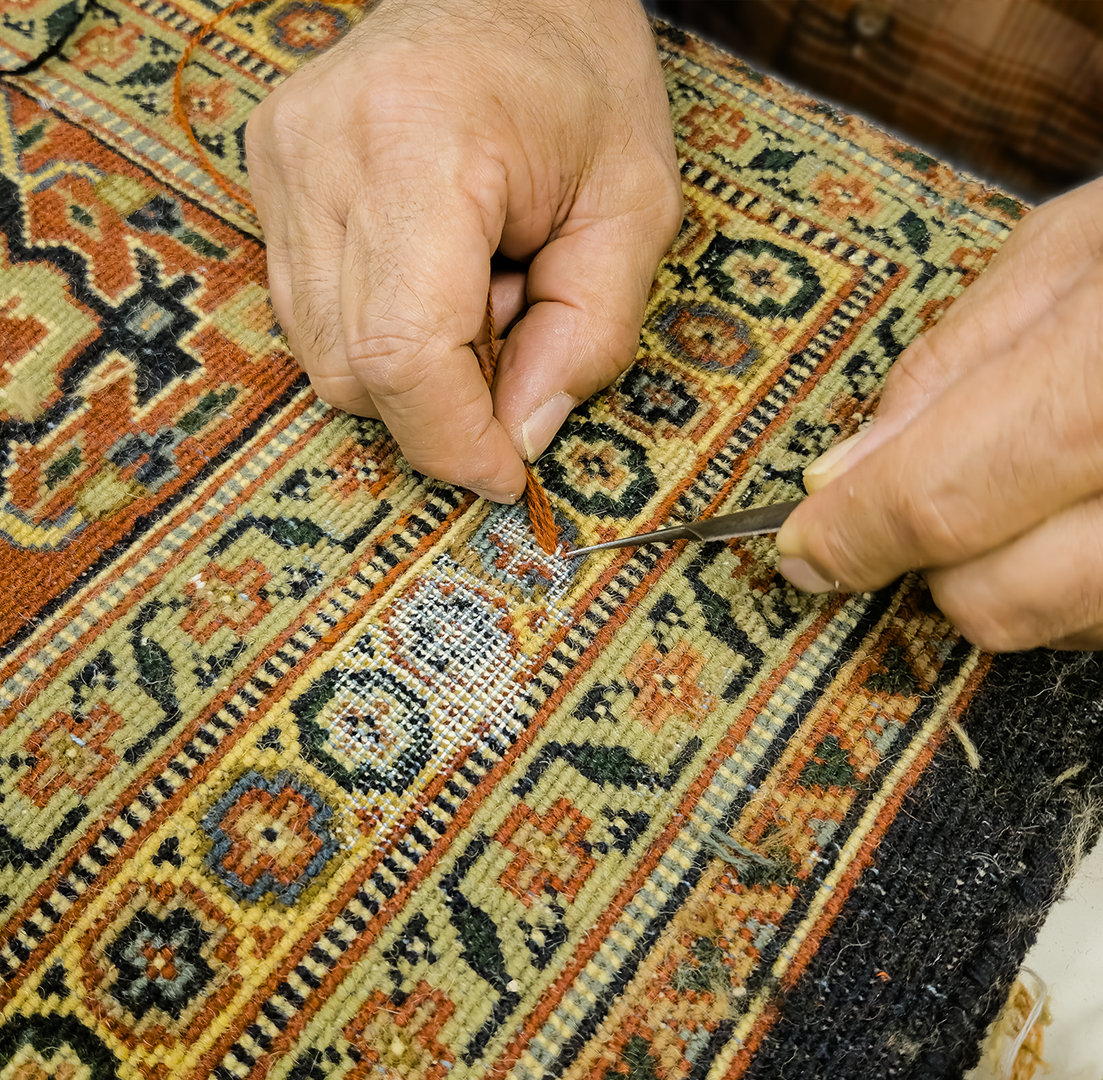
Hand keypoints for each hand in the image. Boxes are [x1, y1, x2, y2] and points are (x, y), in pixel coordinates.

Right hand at [245, 0, 680, 501]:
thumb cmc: (583, 82)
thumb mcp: (633, 210)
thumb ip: (586, 338)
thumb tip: (519, 438)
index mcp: (420, 145)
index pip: (402, 351)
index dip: (453, 439)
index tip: (505, 473)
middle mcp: (323, 151)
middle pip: (355, 369)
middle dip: (444, 402)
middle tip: (515, 340)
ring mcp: (283, 159)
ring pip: (325, 355)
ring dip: (412, 366)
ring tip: (478, 291)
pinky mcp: (270, 170)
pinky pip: (313, 312)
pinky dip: (381, 330)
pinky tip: (434, 275)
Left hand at [776, 176, 1102, 650]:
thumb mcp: (1073, 249)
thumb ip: (950, 365)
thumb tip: (842, 475)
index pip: (946, 497)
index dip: (851, 534)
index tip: (800, 546)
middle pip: (997, 596)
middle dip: (928, 559)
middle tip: (921, 493)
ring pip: (1060, 625)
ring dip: (1006, 574)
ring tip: (1031, 480)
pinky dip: (1075, 585)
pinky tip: (1084, 509)